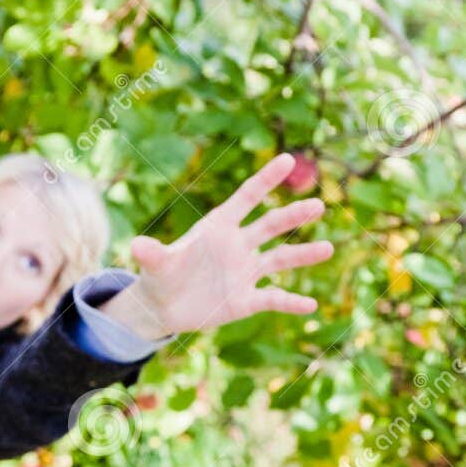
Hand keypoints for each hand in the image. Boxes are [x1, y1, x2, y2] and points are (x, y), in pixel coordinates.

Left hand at [97, 153, 333, 337]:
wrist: (164, 306)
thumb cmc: (160, 275)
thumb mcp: (155, 265)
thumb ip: (152, 254)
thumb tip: (137, 245)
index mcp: (218, 227)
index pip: (245, 198)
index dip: (265, 180)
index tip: (288, 160)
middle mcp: (238, 245)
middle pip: (270, 226)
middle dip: (293, 215)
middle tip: (318, 204)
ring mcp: (245, 272)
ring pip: (280, 259)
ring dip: (304, 255)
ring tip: (328, 248)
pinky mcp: (247, 299)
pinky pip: (273, 298)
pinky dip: (291, 302)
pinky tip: (311, 305)